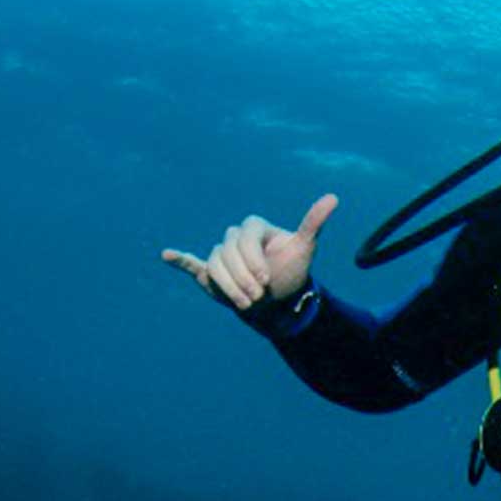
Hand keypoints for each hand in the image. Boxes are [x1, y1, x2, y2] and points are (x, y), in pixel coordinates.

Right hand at [161, 194, 337, 310]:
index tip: (266, 280)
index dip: (253, 259)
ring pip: (214, 265)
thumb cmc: (292, 272)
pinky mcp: (210, 270)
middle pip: (227, 252)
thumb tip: (334, 197)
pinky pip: (192, 262)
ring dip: (228, 286)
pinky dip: (180, 260)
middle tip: (258, 296)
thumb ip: (313, 223)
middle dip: (242, 277)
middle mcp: (235, 237)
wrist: (280, 300)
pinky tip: (166, 255)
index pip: (245, 237)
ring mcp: (222, 254)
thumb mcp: (305, 248)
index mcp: (254, 227)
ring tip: (245, 303)